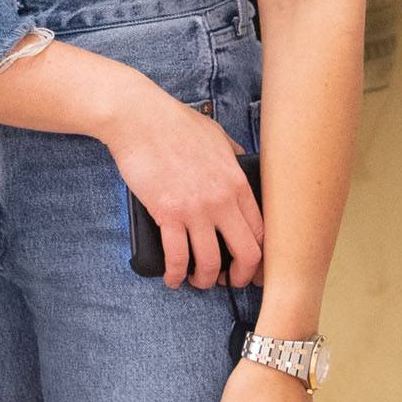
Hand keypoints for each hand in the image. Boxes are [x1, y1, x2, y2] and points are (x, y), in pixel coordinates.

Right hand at [101, 72, 261, 288]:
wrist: (140, 119)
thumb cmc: (175, 123)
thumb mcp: (217, 135)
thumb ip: (233, 155)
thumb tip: (240, 163)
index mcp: (237, 182)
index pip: (261, 230)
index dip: (260, 256)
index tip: (252, 266)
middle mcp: (222, 200)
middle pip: (246, 253)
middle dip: (241, 276)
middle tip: (230, 282)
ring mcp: (195, 209)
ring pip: (210, 261)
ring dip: (205, 280)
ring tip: (198, 281)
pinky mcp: (167, 214)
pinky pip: (176, 256)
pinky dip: (175, 274)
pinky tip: (172, 279)